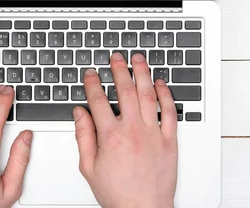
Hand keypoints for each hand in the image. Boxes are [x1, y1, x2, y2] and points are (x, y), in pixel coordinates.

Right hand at [73, 53, 177, 207]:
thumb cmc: (118, 193)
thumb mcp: (89, 167)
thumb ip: (83, 136)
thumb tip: (79, 113)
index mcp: (111, 136)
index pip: (99, 100)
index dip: (93, 83)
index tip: (91, 74)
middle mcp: (133, 130)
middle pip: (125, 91)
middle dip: (119, 70)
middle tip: (116, 57)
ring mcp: (153, 133)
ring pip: (148, 95)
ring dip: (142, 74)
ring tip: (138, 60)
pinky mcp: (169, 139)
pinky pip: (170, 111)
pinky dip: (165, 94)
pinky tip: (160, 83)